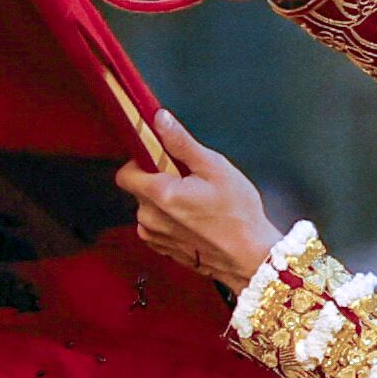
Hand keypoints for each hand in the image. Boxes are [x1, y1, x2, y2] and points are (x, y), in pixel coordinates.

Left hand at [116, 111, 279, 289]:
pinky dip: (170, 220)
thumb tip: (159, 120)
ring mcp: (156, 237)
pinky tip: (194, 219)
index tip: (160, 158)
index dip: (141, 161)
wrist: (251, 257)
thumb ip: (181, 142)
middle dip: (158, 179)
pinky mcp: (164, 250)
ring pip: (147, 208)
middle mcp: (150, 219)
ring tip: (195, 201)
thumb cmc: (239, 215)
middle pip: (138, 189)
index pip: (125, 173)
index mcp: (160, 195)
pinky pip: (156, 226)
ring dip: (164, 201)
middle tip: (189, 180)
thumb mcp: (215, 167)